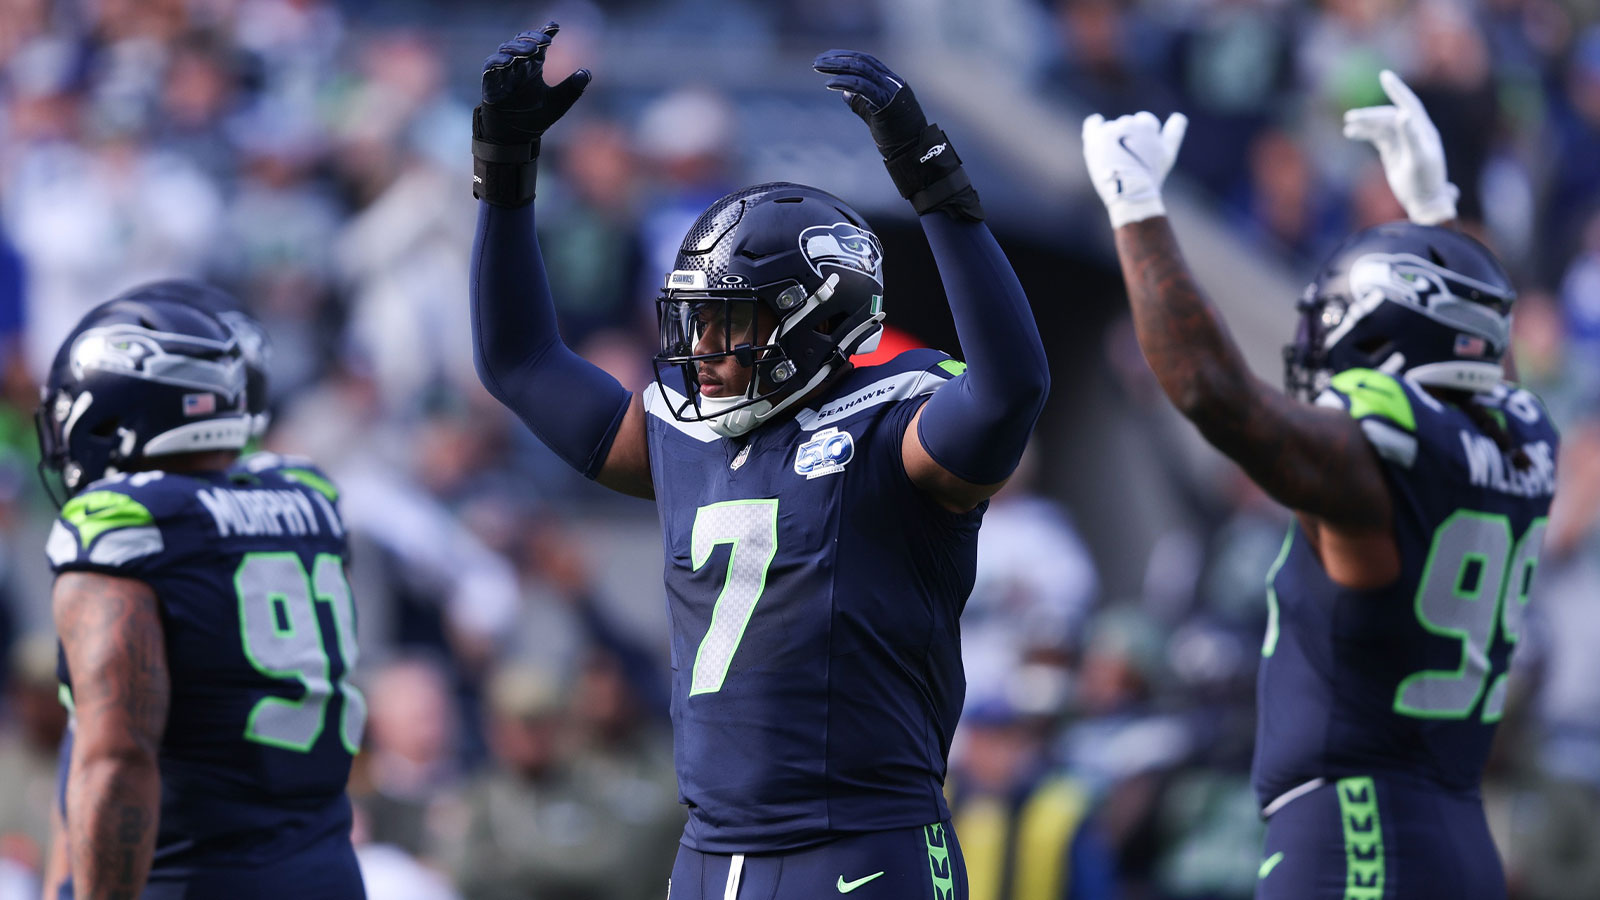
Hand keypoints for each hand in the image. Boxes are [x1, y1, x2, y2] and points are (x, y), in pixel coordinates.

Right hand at [478, 22, 590, 146]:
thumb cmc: (534, 119)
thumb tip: (587, 73)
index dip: (544, 33)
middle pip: (521, 43)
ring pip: (505, 52)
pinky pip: (490, 68)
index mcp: (533, 68)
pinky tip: (508, 61)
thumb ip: (572, 89)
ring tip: (529, 50)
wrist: (516, 138)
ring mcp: (503, 74)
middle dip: (531, 39)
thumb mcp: (558, 103)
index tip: (555, 27)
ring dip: (516, 48)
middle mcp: (518, 67)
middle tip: (544, 41)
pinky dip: (497, 62)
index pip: (538, 44)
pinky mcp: (491, 85)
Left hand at [813, 50, 982, 219]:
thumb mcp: (876, 115)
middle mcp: (891, 82)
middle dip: (837, 59)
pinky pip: (862, 87)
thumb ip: (862, 102)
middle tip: (817, 61)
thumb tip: (845, 93)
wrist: (913, 151)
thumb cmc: (896, 137)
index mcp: (891, 81)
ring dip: (836, 67)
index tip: (826, 58)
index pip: (866, 60)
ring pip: (860, 69)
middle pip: (861, 61)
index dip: (845, 56)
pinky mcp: (885, 102)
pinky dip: (843, 83)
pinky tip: (829, 84)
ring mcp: (890, 90)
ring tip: (817, 68)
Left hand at [1081, 111, 1187, 227]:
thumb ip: (1175, 132)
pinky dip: (1095, 123)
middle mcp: (1128, 124)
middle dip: (1128, 137)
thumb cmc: (1150, 175)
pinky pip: (1092, 124)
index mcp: (1146, 125)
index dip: (1144, 135)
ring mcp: (1110, 131)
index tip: (1141, 149)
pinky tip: (1097, 122)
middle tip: (1129, 158)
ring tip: (1115, 158)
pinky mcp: (1094, 140)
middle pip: (1128, 123)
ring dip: (1112, 138)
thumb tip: (1179, 117)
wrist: (1128, 193)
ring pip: (1111, 127)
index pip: (1145, 120)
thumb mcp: (1167, 154)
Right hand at [1343, 70, 1456, 225]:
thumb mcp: (1417, 158)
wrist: (1424, 201)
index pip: (1409, 104)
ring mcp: (1402, 141)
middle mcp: (1413, 132)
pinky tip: (1351, 133)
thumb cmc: (1424, 181)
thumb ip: (1410, 136)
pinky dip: (1364, 133)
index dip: (1397, 90)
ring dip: (1365, 124)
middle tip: (1350, 117)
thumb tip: (1402, 114)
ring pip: (1381, 126)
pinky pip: (1377, 136)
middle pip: (1389, 116)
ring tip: (1348, 125)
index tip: (1385, 76)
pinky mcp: (1393, 151)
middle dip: (1370, 115)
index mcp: (1423, 130)